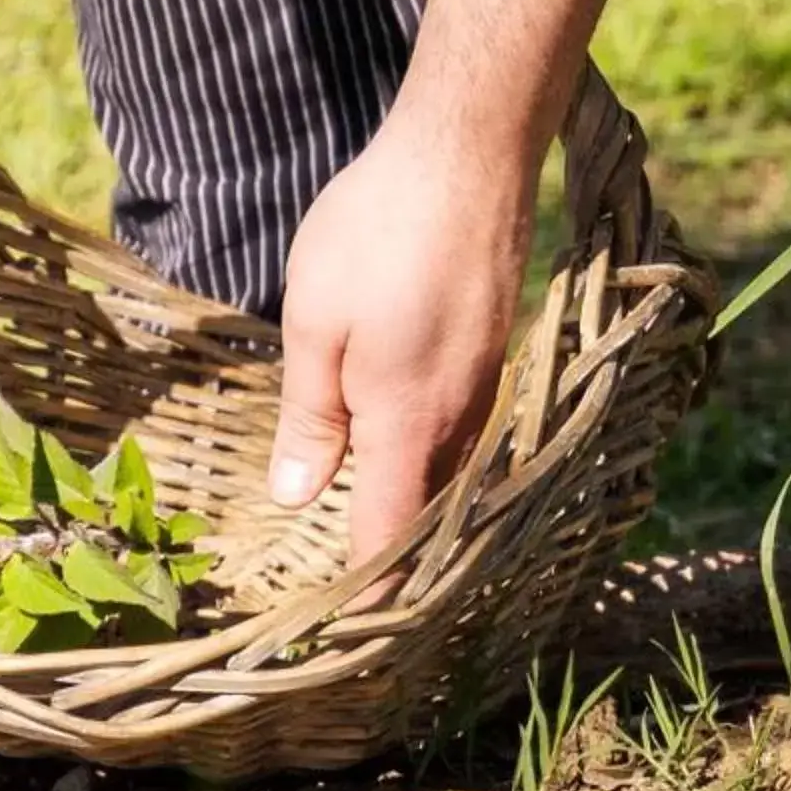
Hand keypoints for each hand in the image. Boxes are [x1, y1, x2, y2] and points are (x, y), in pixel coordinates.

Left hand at [267, 114, 533, 582]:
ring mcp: (485, 386)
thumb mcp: (314, 321)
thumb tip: (295, 499)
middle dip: (393, 564)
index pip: (389, 538)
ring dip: (414, 509)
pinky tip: (399, 447)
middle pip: (429, 519)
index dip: (367, 596)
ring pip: (450, 475)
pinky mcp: (494, 353)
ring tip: (368, 534)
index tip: (337, 636)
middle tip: (345, 598)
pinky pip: (463, 433)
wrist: (468, 154)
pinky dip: (433, 460)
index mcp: (407, 423)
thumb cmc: (378, 230)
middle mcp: (460, 419)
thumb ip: (309, 417)